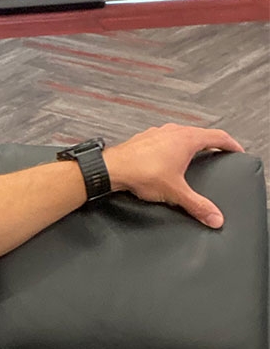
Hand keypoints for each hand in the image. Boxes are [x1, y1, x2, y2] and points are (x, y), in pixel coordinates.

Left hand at [103, 124, 243, 227]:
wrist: (111, 168)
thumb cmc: (141, 172)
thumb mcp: (175, 192)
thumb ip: (197, 205)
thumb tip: (214, 217)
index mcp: (186, 139)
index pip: (217, 136)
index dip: (231, 144)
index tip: (237, 150)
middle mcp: (172, 131)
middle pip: (199, 133)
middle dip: (211, 142)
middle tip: (219, 150)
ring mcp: (156, 133)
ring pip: (180, 134)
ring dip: (189, 142)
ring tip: (195, 153)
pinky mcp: (143, 139)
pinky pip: (164, 139)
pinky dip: (171, 146)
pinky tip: (167, 157)